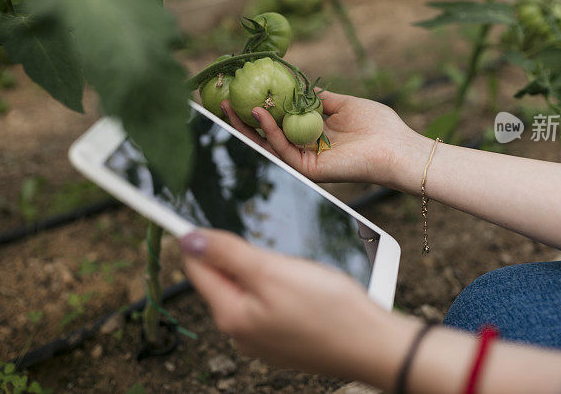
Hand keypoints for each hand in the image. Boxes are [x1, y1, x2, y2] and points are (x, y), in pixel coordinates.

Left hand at [179, 229, 416, 386]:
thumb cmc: (329, 310)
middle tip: (270, 247)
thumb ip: (227, 254)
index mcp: (231, 315)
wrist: (373, 346)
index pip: (196, 268)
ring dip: (262, 272)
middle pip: (222, 280)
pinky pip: (270, 306)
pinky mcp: (285, 341)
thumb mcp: (272, 271)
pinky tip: (306, 288)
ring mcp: (263, 340)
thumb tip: (186, 240)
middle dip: (238, 256)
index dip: (199, 238)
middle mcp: (241, 333)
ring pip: (249, 292)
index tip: (203, 215)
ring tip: (295, 269)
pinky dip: (281, 290)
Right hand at [220, 91, 429, 188]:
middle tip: (221, 101)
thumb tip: (298, 84)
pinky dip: (269, 131)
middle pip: (265, 135)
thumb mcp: (344, 104)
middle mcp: (304, 149)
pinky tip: (260, 112)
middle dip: (241, 119)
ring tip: (230, 105)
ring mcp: (305, 160)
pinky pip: (282, 149)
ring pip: (267, 144)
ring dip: (247, 125)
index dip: (257, 107)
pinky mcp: (309, 169)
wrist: (398, 147)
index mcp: (312, 135)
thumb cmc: (379, 126)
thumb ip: (319, 98)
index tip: (240, 89)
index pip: (277, 122)